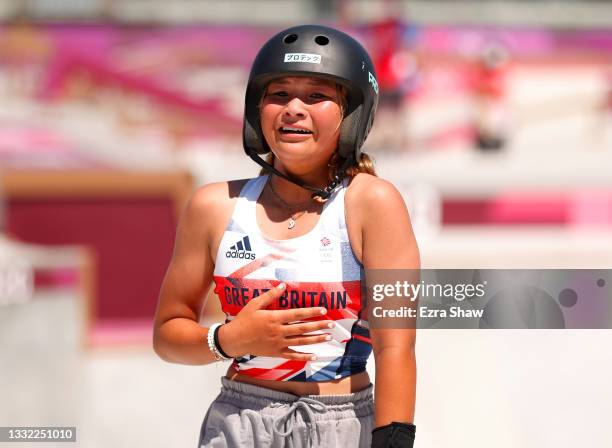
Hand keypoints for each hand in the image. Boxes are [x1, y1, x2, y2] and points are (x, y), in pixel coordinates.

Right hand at [217, 283, 334, 360]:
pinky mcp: (276, 352)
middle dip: (319, 325)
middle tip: (332, 324)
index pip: (297, 314)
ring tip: (328, 337)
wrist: (234, 340)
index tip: (323, 309)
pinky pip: (293, 355)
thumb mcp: (254, 304)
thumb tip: (283, 286)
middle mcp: (278, 331)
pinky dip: (304, 356)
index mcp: (274, 318)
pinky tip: (314, 356)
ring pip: (301, 342)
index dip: (311, 311)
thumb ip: (269, 296)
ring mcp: (278, 343)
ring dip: (316, 339)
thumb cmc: (243, 320)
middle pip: (303, 328)